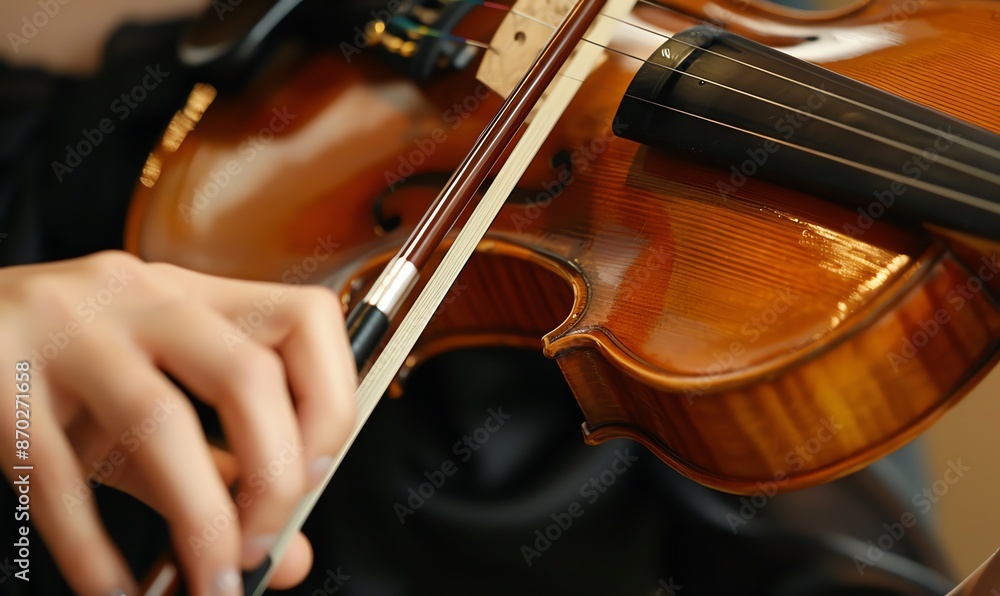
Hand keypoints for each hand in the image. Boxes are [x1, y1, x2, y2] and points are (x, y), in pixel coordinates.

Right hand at [0, 251, 356, 593]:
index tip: (317, 471)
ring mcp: (67, 332)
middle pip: (247, 374)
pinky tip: (116, 588)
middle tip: (264, 543)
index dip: (331, 399)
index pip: (306, 319)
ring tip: (211, 580)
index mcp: (195, 297)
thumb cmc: (66, 370)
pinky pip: (58, 477)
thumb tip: (289, 555)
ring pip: (159, 420)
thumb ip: (224, 470)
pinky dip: (95, 549)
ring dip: (200, 519)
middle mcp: (142, 299)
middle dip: (275, 475)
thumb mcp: (151, 402)